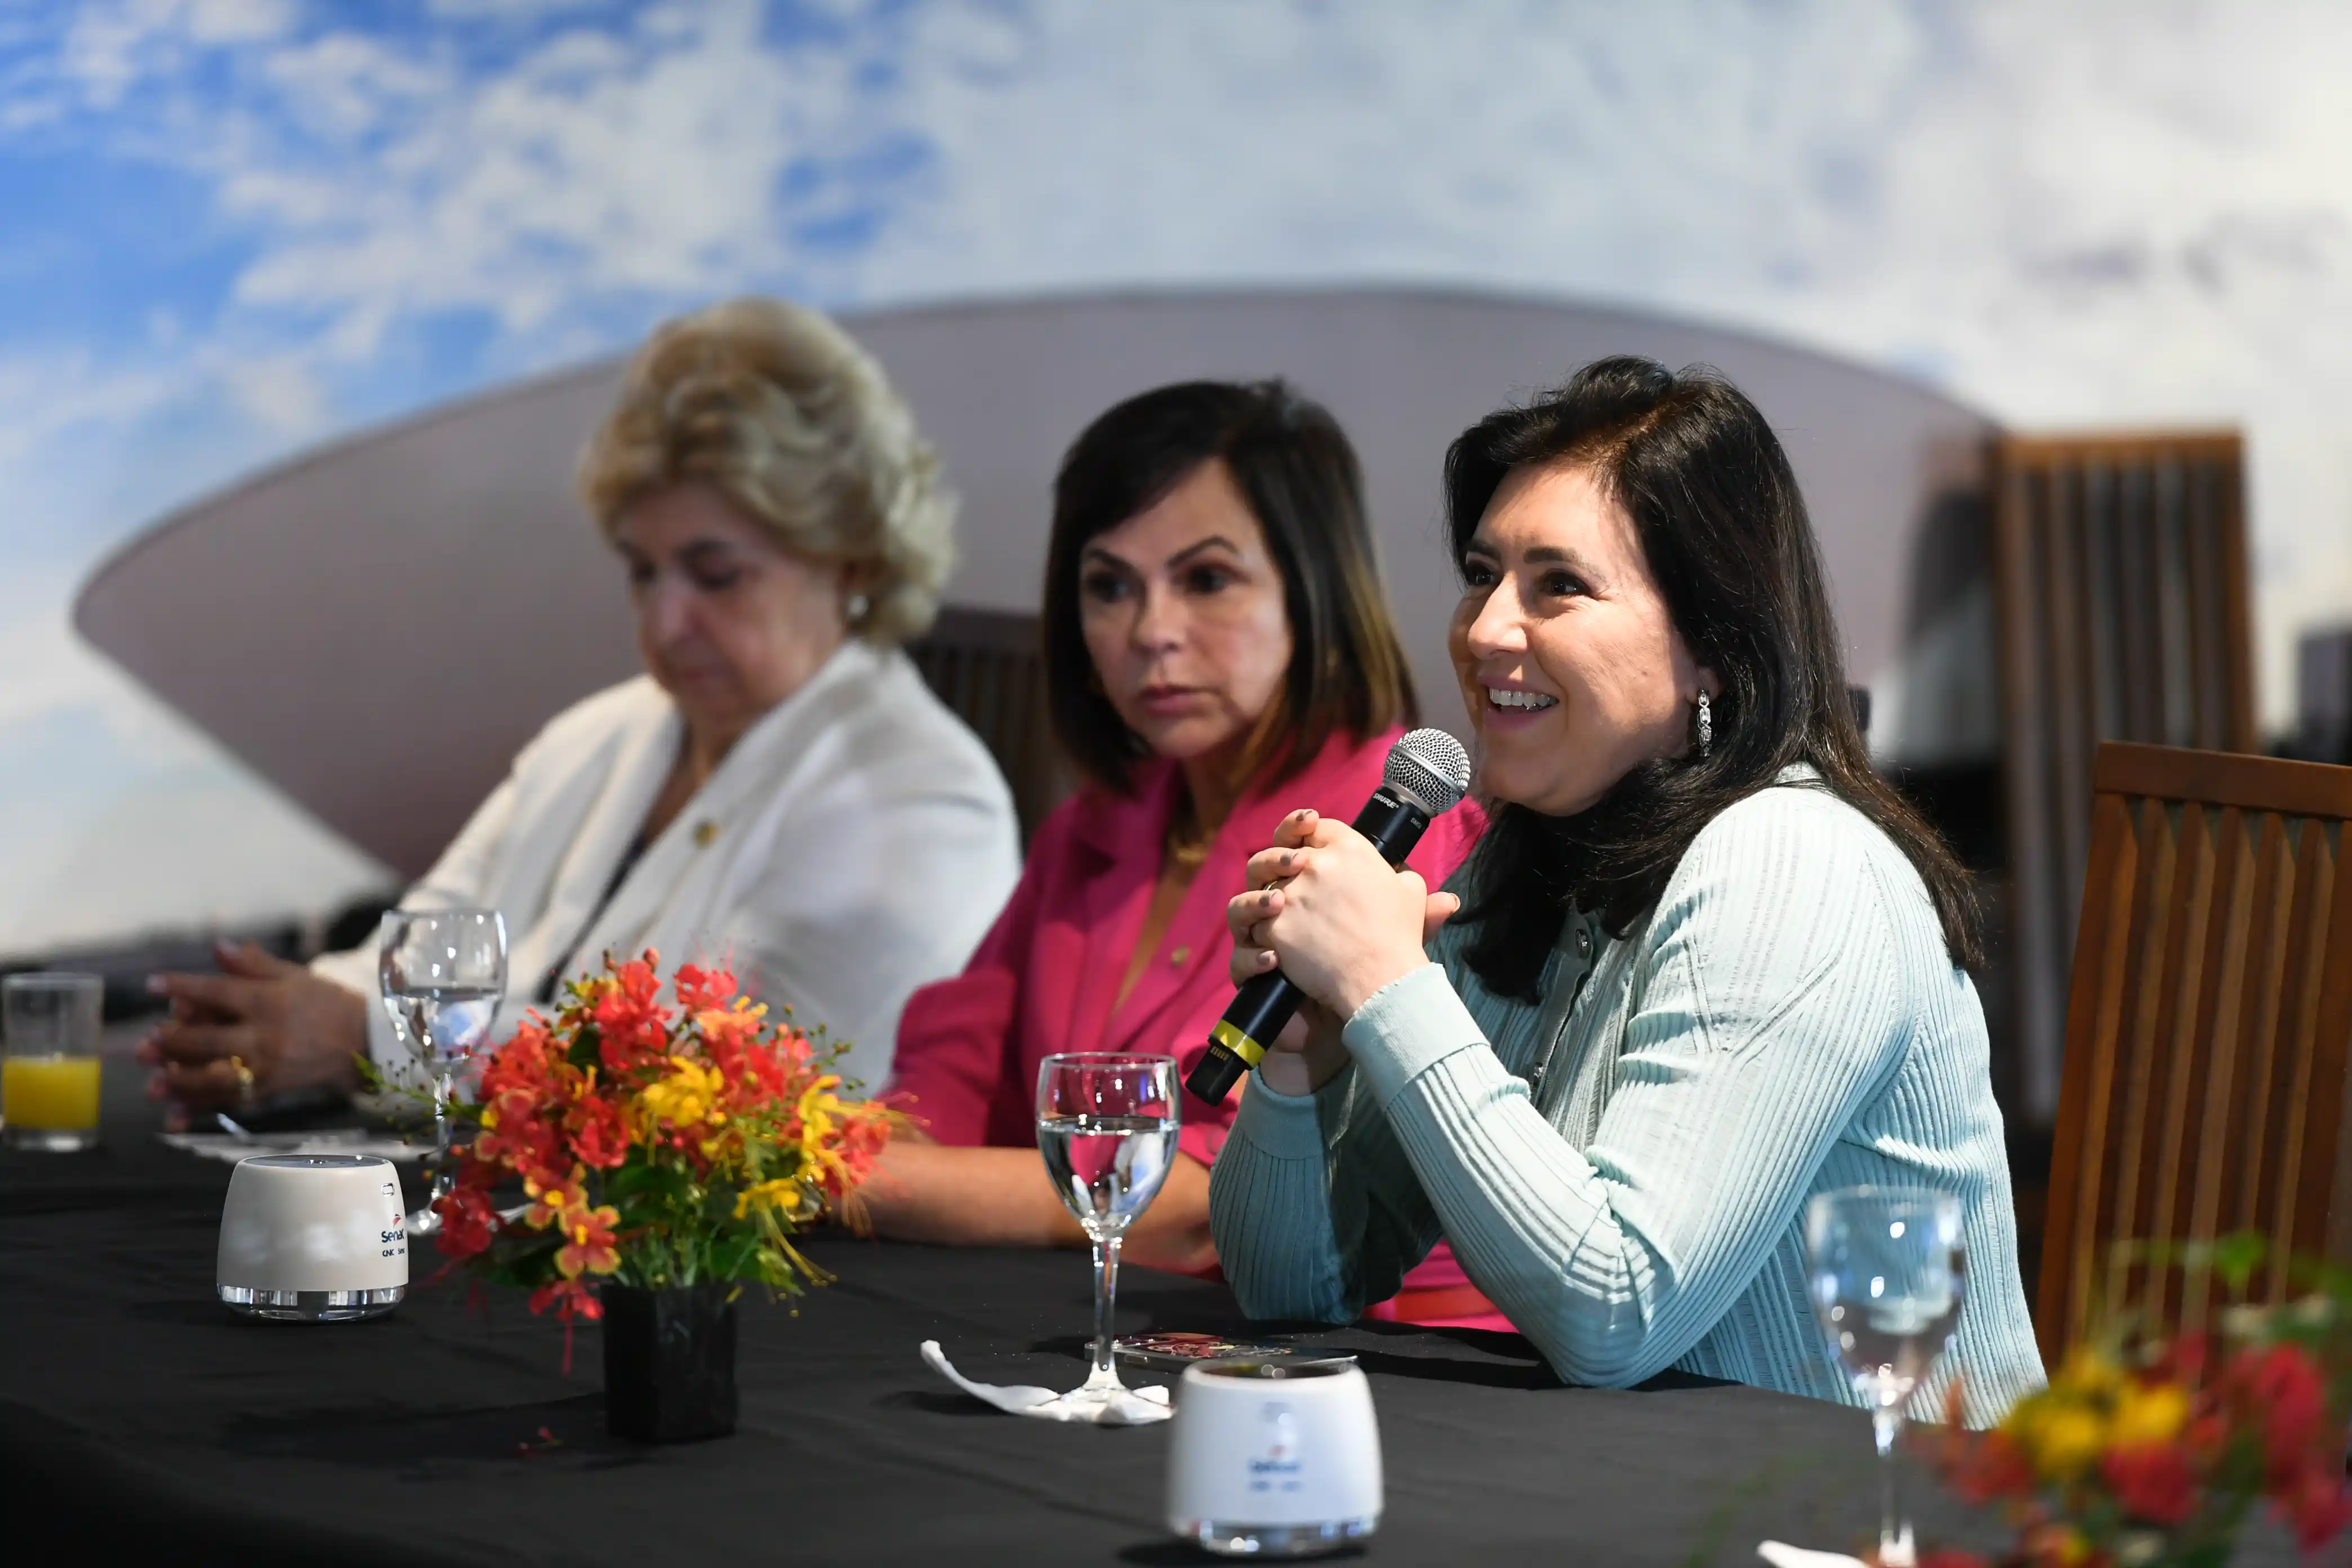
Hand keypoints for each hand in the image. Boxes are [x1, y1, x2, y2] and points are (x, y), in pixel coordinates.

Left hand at [138, 942, 370, 1122]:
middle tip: (145, 1043)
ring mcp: (266, 1066)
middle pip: (208, 1040)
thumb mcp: (294, 975)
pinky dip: (199, 1110)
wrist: (363, 1041)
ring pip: (214, 1077)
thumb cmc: (325, 1002)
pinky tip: (173, 1117)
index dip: (182, 987)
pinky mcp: (268, 1090)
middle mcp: (265, 1035)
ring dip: (179, 1082)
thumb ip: (253, 963)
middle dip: (172, 1043)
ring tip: (151, 1084)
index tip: (153, 985)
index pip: (218, 991)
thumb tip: (217, 946)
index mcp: (269, 1001)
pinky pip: (228, 1101)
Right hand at [1225, 809, 1459, 1089]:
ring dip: (1254, 902)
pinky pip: (1240, 961)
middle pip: (1259, 867)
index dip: (1296, 826)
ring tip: (1277, 905)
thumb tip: (1451, 900)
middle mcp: (1283, 904)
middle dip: (1272, 858)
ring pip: (1239, 909)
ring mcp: (1264, 938)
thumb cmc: (1374, 959)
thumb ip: (1419, 909)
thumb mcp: (1402, 929)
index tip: (1310, 820)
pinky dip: (1253, 958)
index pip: (1295, 842)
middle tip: (1296, 863)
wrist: (1355, 1008)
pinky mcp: (1257, 973)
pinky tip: (1274, 959)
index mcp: (1314, 882)